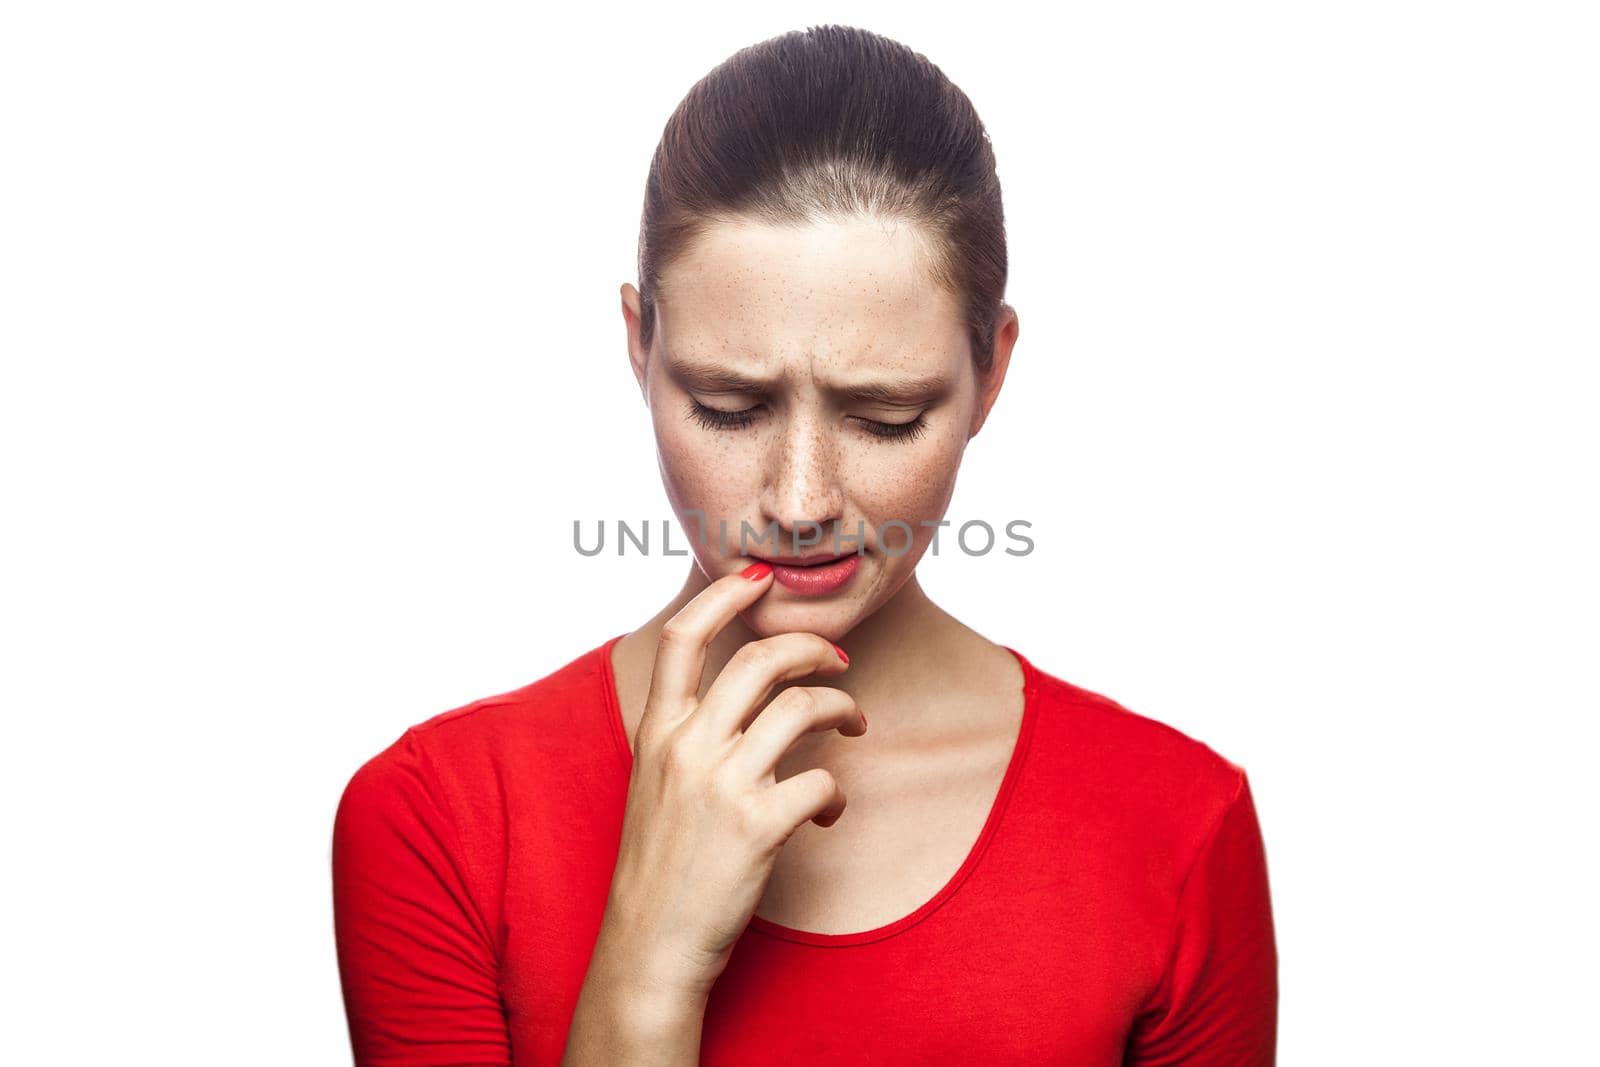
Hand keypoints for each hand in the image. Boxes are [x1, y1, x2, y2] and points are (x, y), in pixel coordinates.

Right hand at [601, 562, 865, 1000]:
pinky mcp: (760, 826)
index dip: (725, 595)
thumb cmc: (659, 866)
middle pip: (760, 658)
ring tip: (856, 724)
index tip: (760, 578)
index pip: (684, 637)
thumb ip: (687, 734)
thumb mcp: (653, 783)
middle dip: (813, 647)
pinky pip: (823, 782)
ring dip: (844, 709)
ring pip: (805, 709)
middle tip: (840, 660)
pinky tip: (828, 812)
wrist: (650, 946)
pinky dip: (836, 794)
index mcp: (656, 731)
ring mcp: (723, 784)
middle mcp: (687, 746)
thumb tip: (742, 694)